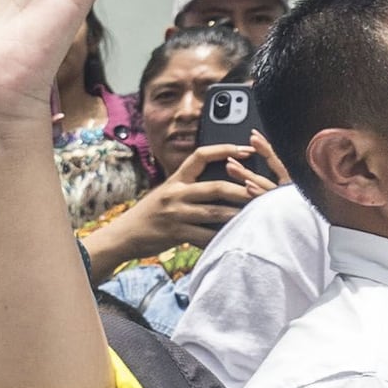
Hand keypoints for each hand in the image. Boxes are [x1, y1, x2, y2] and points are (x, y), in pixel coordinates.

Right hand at [83, 143, 271, 269]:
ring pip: (215, 212)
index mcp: (175, 179)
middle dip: (242, 189)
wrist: (125, 234)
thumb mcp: (166, 192)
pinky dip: (222, 237)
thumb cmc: (150, 213)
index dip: (224, 149)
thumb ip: (188, 186)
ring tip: (258, 214)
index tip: (247, 149)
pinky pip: (205, 236)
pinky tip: (236, 237)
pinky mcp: (176, 233)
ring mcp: (176, 214)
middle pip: (215, 187)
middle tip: (262, 191)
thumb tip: (220, 182)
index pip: (200, 156)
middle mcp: (176, 193)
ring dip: (238, 214)